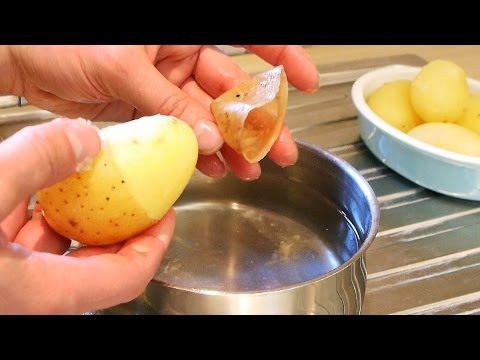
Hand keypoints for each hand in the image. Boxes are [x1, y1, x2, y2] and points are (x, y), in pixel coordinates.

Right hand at [0, 118, 174, 313]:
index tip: (166, 214)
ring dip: (74, 219)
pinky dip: (34, 222)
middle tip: (130, 196)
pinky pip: (25, 251)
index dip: (155, 243)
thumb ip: (36, 162)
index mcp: (43, 293)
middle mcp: (32, 299)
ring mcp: (12, 288)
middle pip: (98, 267)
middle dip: (117, 227)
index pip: (128, 277)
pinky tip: (30, 193)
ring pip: (58, 258)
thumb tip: (84, 140)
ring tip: (81, 184)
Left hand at [4, 45, 318, 179]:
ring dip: (230, 145)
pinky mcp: (149, 111)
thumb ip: (169, 104)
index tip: (307, 81)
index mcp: (180, 33)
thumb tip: (207, 137)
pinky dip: (196, 152)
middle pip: (231, 92)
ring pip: (208, 119)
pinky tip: (214, 167)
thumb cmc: (62, 41)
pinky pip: (182, 134)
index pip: (245, 41)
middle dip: (257, 123)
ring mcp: (164, 87)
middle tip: (279, 148)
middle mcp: (177, 57)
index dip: (281, 60)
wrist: (23, 62)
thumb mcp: (125, 68)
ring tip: (250, 168)